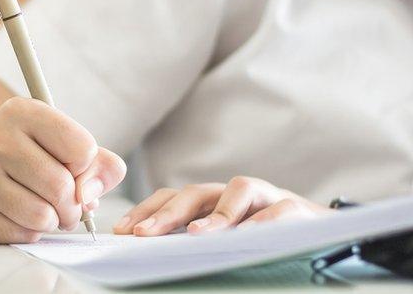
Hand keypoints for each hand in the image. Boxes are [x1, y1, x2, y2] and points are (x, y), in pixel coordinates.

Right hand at [0, 97, 126, 242]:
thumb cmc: (27, 160)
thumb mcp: (63, 146)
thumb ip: (99, 164)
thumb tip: (90, 195)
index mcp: (21, 111)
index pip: (81, 147)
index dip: (85, 167)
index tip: (72, 169)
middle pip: (61, 186)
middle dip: (74, 206)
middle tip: (68, 207)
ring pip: (41, 215)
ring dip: (53, 222)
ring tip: (45, 213)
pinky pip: (19, 234)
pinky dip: (30, 233)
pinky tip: (20, 219)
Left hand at [115, 176, 331, 235]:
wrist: (323, 234)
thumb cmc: (265, 238)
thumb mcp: (225, 239)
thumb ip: (195, 240)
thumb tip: (151, 254)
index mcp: (212, 200)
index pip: (172, 197)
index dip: (146, 209)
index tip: (122, 230)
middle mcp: (234, 193)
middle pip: (196, 192)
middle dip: (166, 212)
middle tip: (144, 234)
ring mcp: (266, 196)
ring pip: (238, 190)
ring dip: (216, 214)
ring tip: (195, 236)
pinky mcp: (297, 208)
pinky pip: (279, 209)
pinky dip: (263, 222)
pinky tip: (247, 237)